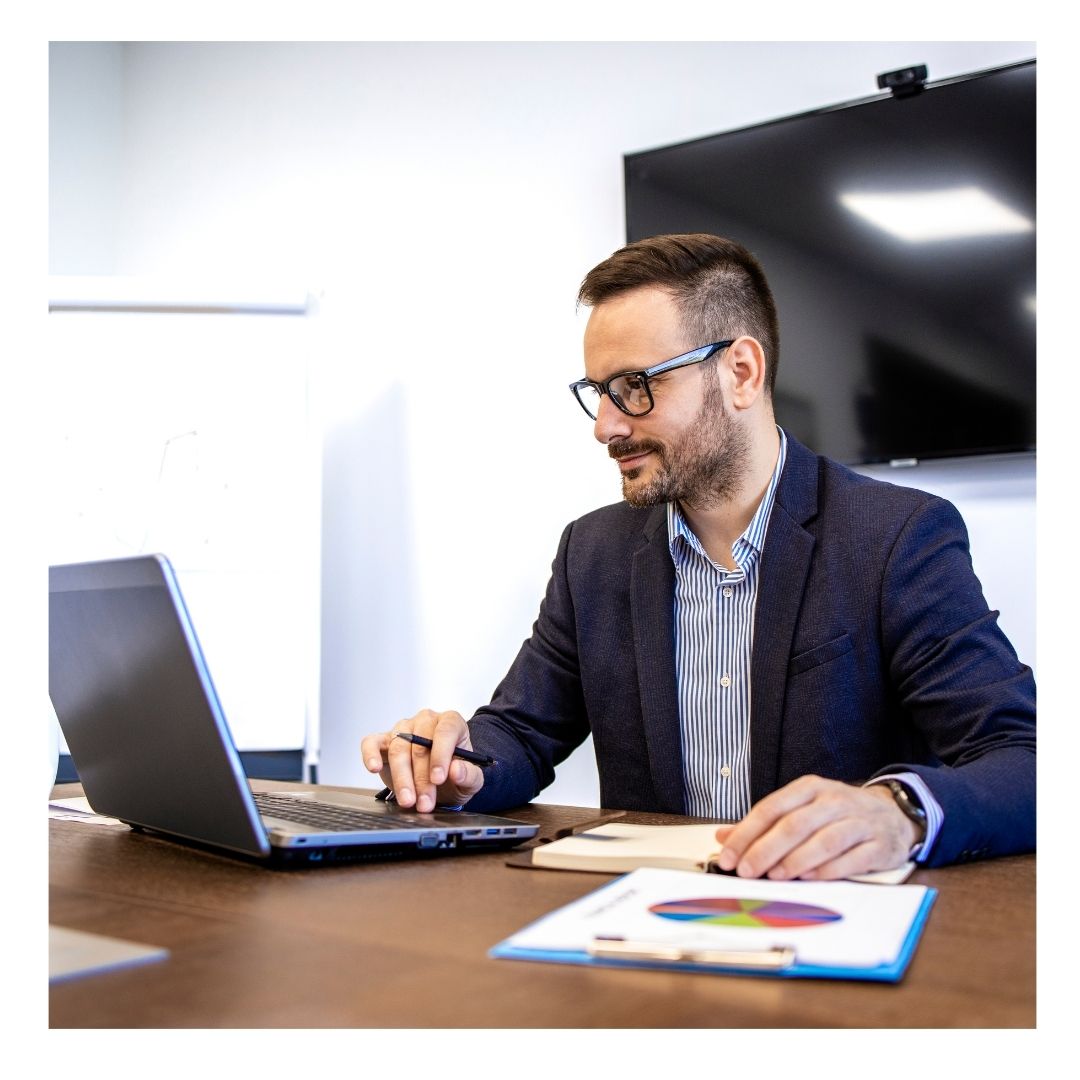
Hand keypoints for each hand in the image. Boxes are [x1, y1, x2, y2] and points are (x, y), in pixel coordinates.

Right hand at [360, 709, 484, 812]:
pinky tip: (374, 768)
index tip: (439, 778)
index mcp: (451, 722)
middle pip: (420, 745)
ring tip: (408, 801)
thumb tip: (456, 770)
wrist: (440, 783)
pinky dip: (370, 755)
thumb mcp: (471, 779)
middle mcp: (426, 721)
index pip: (445, 731)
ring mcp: (403, 729)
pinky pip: (371, 743)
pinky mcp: (383, 740)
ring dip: (402, 778)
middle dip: (421, 778)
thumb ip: (469, 774)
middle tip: (424, 802)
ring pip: (398, 749)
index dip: (441, 755)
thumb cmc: (455, 775)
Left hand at [712, 775, 917, 880]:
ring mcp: (858, 821)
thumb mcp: (801, 809)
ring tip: (774, 876)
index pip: (771, 808)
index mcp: (809, 789)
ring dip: (795, 860)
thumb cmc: (838, 814)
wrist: (894, 814)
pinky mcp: (878, 844)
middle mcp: (833, 800)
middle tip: (746, 871)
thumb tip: (724, 837)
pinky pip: (851, 858)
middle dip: (765, 850)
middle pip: (794, 825)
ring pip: (823, 840)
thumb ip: (764, 824)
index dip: (746, 833)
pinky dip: (828, 870)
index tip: (728, 855)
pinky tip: (810, 878)